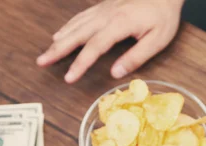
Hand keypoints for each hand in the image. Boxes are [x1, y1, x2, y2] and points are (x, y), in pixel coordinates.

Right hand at [37, 0, 183, 82]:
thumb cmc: (163, 16)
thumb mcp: (157, 40)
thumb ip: (136, 57)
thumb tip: (115, 73)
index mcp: (119, 24)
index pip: (94, 47)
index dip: (80, 64)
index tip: (69, 77)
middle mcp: (107, 15)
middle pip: (77, 34)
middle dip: (58, 49)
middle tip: (41, 61)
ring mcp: (103, 9)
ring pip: (76, 24)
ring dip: (59, 39)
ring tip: (46, 52)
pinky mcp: (104, 7)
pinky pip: (81, 17)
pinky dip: (68, 26)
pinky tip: (60, 34)